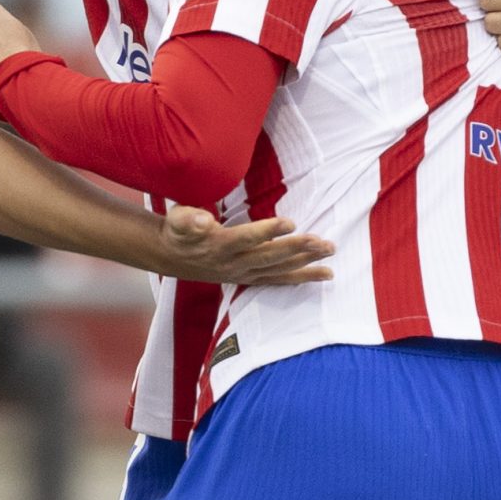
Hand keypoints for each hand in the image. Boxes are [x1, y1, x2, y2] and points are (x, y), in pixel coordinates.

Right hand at [158, 206, 333, 286]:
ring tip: (330, 252)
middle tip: (322, 242)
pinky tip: (325, 273)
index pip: (246, 239)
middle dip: (297, 249)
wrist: (170, 257)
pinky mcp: (250, 277)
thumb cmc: (177, 232)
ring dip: (306, 262)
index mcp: (218, 246)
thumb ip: (187, 219)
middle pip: (270, 257)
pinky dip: (303, 277)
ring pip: (279, 269)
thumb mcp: (176, 220)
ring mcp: (244, 273)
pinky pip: (280, 280)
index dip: (268, 232)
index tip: (290, 222)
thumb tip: (202, 220)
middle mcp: (234, 263)